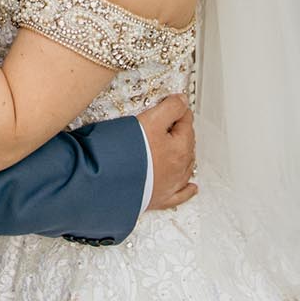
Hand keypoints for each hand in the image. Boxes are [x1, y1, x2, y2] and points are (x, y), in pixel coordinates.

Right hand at [137, 94, 196, 210]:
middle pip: (187, 144)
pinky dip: (187, 190)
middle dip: (180, 131)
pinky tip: (192, 187)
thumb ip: (170, 108)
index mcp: (179, 148)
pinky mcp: (159, 199)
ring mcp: (170, 185)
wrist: (107, 182)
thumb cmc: (126, 153)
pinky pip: (180, 194)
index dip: (177, 110)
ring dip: (183, 155)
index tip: (172, 104)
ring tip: (176, 146)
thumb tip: (183, 101)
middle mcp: (179, 168)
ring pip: (185, 167)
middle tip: (170, 121)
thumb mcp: (149, 121)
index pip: (186, 122)